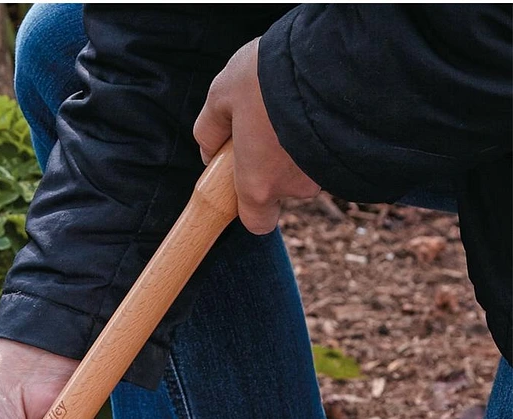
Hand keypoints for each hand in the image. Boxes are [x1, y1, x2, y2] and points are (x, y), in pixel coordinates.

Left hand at [194, 37, 320, 234]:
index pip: (257, 223)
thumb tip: (209, 151)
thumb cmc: (266, 77)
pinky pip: (328, 149)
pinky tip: (315, 100)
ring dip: (298, 144)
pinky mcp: (352, 149)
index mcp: (258, 186)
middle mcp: (295, 187)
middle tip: (268, 123)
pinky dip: (320, 131)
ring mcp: (326, 170)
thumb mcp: (222, 94)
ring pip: (307, 165)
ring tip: (293, 102)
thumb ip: (210, 129)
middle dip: (275, 162)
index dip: (253, 207)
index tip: (247, 177)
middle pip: (284, 187)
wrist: (329, 53)